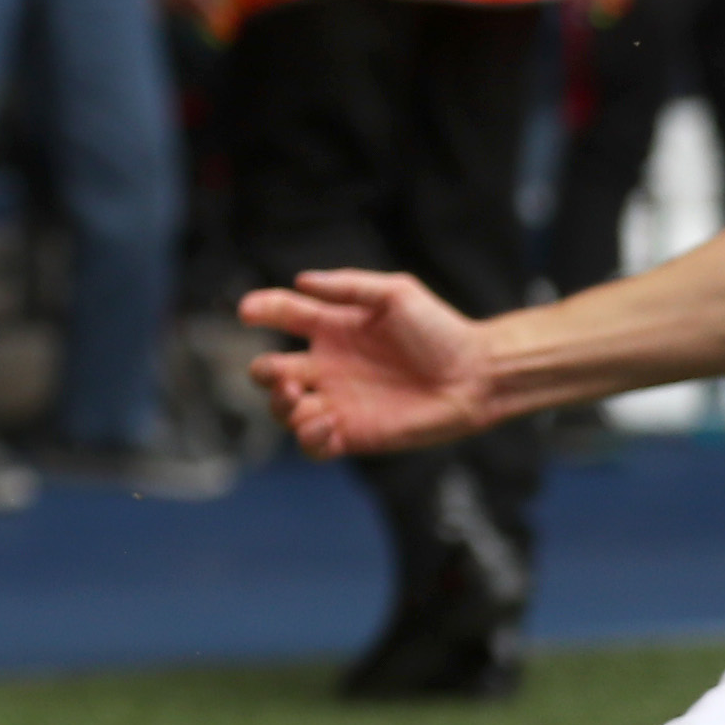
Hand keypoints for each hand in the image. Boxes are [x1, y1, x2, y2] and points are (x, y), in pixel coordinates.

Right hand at [240, 268, 502, 454]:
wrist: (476, 376)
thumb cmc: (440, 330)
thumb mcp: (396, 293)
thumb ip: (348, 285)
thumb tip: (300, 280)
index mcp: (334, 327)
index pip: (283, 315)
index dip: (260, 310)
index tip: (248, 312)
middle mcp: (329, 365)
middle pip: (271, 372)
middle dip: (264, 373)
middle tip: (285, 375)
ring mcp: (339, 401)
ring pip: (284, 411)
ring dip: (282, 407)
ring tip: (303, 400)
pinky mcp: (354, 434)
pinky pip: (313, 444)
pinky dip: (309, 436)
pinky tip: (328, 423)